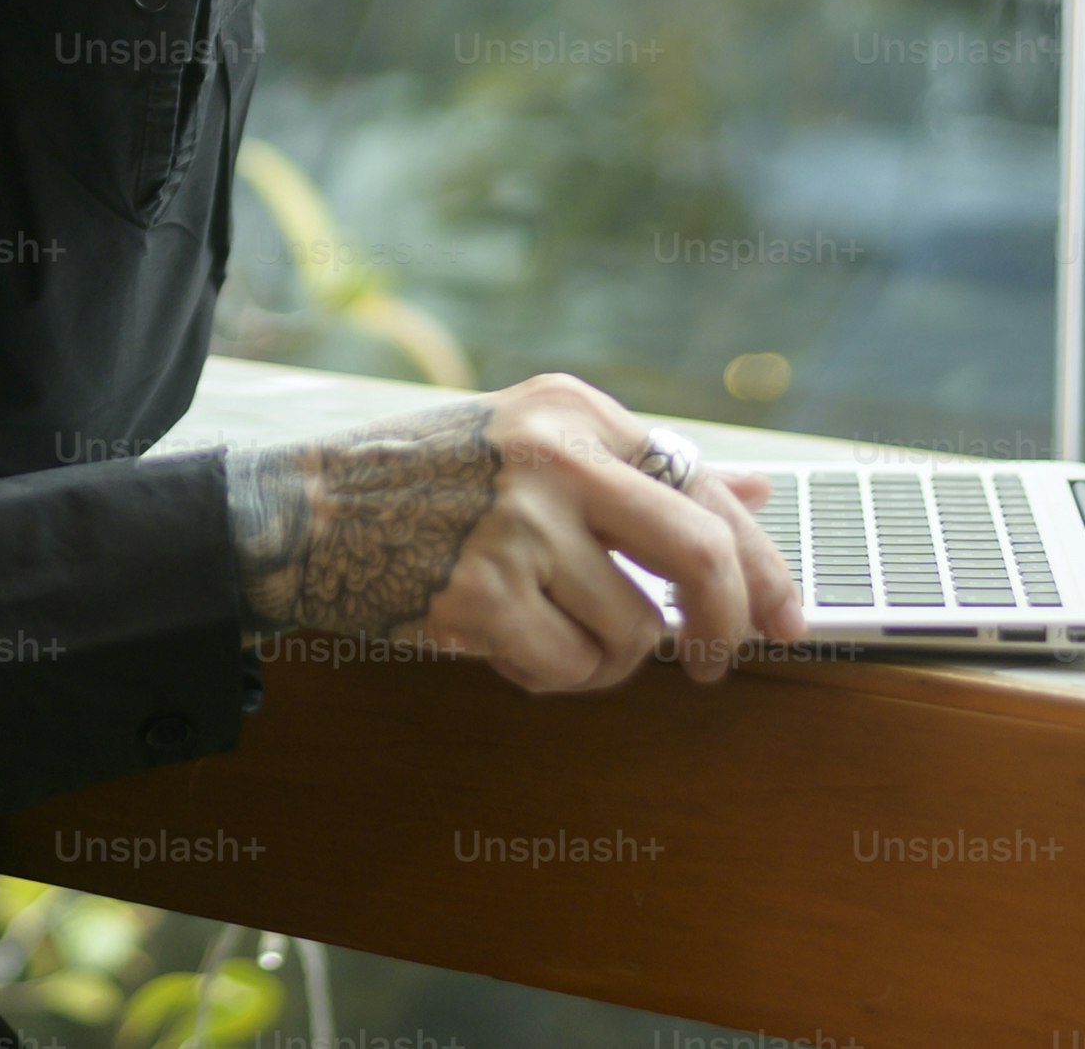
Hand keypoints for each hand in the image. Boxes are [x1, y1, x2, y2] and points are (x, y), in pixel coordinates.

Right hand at [225, 376, 808, 692]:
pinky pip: (571, 669)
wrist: (300, 511)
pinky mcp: (481, 595)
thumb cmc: (423, 482)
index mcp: (572, 410)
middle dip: (726, 625)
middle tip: (712, 662)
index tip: (784, 616)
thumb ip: (642, 470)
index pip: (705, 485)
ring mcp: (517, 526)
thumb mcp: (534, 445)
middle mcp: (554, 458)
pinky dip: (555, 675)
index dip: (762, 562)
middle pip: (700, 553)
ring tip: (551, 632)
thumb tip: (758, 492)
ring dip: (608, 658)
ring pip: (633, 632)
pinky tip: (511, 645)